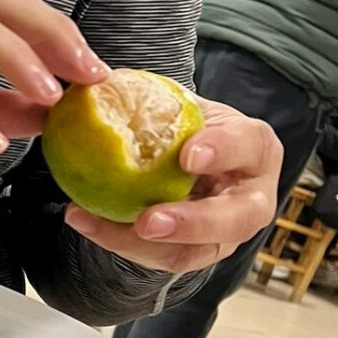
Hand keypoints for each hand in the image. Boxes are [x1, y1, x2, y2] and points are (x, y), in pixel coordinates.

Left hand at [63, 99, 280, 273]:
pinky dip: (118, 242)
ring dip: (141, 246)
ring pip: (193, 252)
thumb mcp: (179, 103)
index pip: (247, 146)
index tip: (187, 155)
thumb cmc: (187, 125)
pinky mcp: (197, 253)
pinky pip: (160, 258)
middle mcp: (252, 197)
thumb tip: (97, 80)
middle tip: (147, 222)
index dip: (222, 151)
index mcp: (255, 147)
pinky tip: (83, 219)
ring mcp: (227, 233)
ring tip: (93, 224)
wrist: (191, 156)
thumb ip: (151, 95)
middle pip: (236, 219)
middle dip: (192, 223)